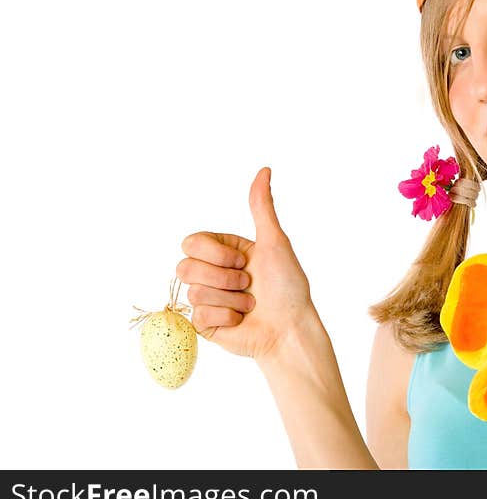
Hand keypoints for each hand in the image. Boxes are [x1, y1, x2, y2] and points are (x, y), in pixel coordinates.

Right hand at [176, 167, 314, 359]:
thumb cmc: (288, 287)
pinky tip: (240, 320)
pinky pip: (199, 316)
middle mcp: (211, 273)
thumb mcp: (275, 242)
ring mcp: (205, 299)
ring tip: (249, 305)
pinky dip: (226, 317)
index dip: (216, 253)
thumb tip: (265, 170)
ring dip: (230, 299)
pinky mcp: (203, 325)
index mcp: (223, 251)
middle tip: (248, 284)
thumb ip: (262, 207)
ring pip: (194, 292)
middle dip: (223, 277)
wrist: (290, 329)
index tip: (244, 260)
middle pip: (185, 266)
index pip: (192, 242)